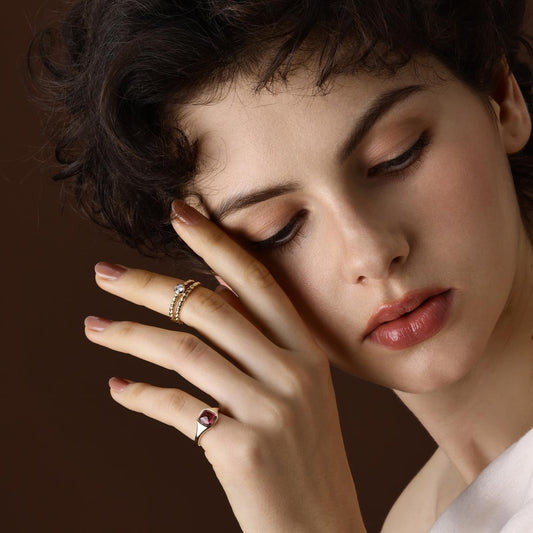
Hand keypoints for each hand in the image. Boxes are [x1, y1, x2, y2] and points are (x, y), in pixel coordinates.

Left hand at [84, 200, 366, 532]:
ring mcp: (268, 409)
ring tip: (94, 326)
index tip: (177, 213)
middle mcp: (291, 371)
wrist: (322, 526)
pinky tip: (117, 389)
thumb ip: (263, 341)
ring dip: (129, 335)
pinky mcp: (240, 449)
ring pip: (183, 350)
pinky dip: (138, 394)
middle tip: (102, 272)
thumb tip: (213, 292)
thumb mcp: (300, 389)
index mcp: (307, 351)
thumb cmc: (305, 454)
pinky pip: (175, 407)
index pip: (255, 280)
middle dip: (147, 284)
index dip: (214, 241)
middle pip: (207, 307)